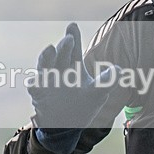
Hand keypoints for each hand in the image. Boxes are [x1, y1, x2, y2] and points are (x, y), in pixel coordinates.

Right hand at [27, 23, 117, 153]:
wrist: (66, 127)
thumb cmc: (82, 106)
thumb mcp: (98, 93)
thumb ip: (107, 81)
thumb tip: (118, 70)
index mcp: (72, 66)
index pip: (73, 49)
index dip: (73, 36)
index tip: (73, 25)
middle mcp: (59, 70)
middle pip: (60, 54)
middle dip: (64, 46)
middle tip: (69, 40)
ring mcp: (47, 82)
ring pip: (44, 65)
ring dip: (46, 57)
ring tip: (50, 49)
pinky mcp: (39, 95)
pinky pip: (34, 87)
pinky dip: (35, 83)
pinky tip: (37, 81)